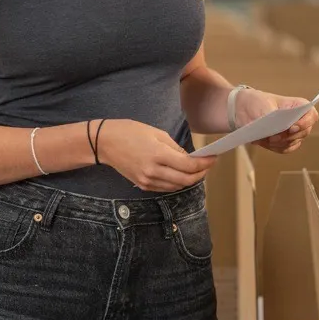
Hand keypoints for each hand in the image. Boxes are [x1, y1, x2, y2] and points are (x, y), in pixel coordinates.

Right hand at [98, 119, 216, 191]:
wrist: (105, 143)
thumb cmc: (130, 132)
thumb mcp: (156, 133)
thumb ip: (175, 148)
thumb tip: (190, 158)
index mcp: (158, 154)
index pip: (188, 166)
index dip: (204, 164)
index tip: (213, 158)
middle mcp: (153, 171)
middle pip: (186, 180)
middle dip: (201, 174)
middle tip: (208, 165)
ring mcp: (147, 180)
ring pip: (177, 186)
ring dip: (190, 180)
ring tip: (197, 170)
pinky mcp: (143, 185)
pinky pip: (166, 188)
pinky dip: (177, 183)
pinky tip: (181, 174)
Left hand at [234, 89, 317, 153]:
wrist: (243, 109)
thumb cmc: (257, 102)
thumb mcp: (264, 105)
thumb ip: (274, 117)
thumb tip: (278, 130)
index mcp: (298, 106)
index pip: (312, 115)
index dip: (305, 123)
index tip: (291, 127)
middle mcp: (299, 119)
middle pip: (304, 132)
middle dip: (288, 136)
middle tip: (273, 136)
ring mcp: (292, 132)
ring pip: (293, 142)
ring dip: (280, 142)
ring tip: (266, 138)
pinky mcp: (284, 141)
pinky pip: (285, 149)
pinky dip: (276, 147)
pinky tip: (266, 142)